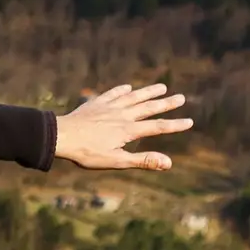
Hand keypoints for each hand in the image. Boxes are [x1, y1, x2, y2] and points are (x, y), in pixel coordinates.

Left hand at [54, 83, 192, 171]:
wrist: (60, 136)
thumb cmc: (87, 153)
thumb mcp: (117, 161)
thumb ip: (143, 160)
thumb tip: (169, 163)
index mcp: (128, 130)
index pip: (157, 127)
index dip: (174, 125)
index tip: (189, 121)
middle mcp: (121, 115)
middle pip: (148, 108)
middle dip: (166, 103)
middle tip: (181, 97)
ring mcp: (108, 107)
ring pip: (133, 97)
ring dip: (148, 92)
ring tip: (161, 86)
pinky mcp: (95, 104)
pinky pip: (112, 94)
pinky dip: (121, 90)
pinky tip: (127, 87)